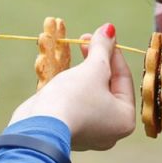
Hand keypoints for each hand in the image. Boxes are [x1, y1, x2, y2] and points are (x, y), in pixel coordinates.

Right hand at [10, 23, 135, 150]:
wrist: (36, 128)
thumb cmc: (72, 98)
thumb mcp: (92, 68)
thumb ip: (103, 48)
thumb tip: (110, 28)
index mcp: (125, 118)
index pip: (124, 78)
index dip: (112, 52)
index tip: (101, 34)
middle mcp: (111, 130)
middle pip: (108, 85)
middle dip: (97, 60)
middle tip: (85, 40)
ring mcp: (89, 133)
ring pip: (91, 94)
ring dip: (84, 71)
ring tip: (75, 51)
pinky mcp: (68, 131)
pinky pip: (76, 103)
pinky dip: (72, 86)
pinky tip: (64, 71)